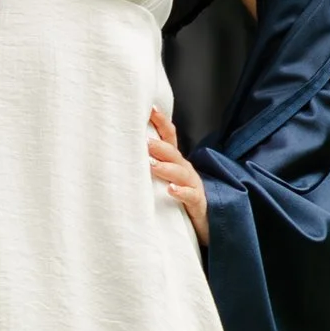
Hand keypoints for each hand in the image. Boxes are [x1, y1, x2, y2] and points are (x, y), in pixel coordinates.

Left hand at [147, 106, 207, 245]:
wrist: (206, 220)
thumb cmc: (179, 196)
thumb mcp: (166, 177)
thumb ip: (152, 163)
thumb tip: (123, 151)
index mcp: (175, 160)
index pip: (169, 137)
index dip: (161, 123)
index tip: (149, 110)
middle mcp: (184, 169)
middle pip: (172, 153)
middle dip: (158, 146)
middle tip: (143, 141)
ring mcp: (192, 184)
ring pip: (180, 173)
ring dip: (166, 168)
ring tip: (151, 164)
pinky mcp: (198, 202)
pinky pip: (190, 196)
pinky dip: (180, 192)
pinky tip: (170, 190)